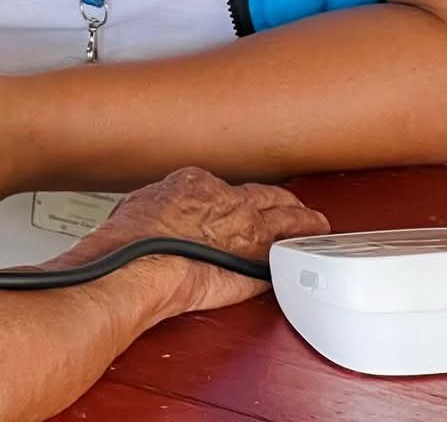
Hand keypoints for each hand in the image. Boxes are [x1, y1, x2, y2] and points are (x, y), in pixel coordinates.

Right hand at [61, 167, 329, 318]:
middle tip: (294, 208)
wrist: (138, 265)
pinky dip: (301, 253)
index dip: (240, 199)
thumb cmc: (131, 243)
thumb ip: (162, 210)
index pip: (231, 187)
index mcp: (196, 182)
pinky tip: (308, 254)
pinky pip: (290, 252)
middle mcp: (227, 200)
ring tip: (315, 225)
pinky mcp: (259, 259)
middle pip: (267, 196)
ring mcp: (248, 228)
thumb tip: (159, 220)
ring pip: (288, 219)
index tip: (240, 208)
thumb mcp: (140, 208)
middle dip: (282, 203)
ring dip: (305, 223)